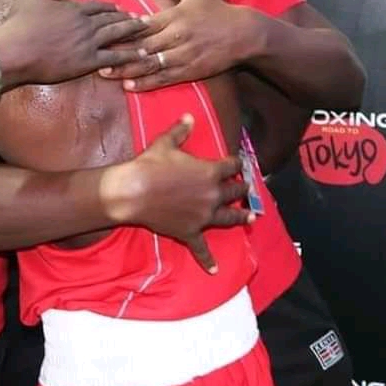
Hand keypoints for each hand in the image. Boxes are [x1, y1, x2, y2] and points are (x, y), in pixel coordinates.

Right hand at [0, 0, 147, 85]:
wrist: (14, 51)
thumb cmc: (18, 24)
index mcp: (73, 8)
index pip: (98, 6)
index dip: (111, 7)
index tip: (121, 8)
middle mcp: (85, 23)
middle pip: (112, 19)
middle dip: (128, 18)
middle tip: (142, 19)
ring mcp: (88, 42)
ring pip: (117, 34)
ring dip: (133, 32)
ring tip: (146, 31)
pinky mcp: (87, 61)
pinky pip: (114, 57)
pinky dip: (129, 55)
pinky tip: (141, 55)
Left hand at [99, 0, 254, 91]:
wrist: (243, 33)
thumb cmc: (216, 10)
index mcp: (174, 17)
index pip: (141, 25)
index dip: (121, 31)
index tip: (102, 34)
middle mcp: (176, 37)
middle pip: (141, 47)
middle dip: (117, 53)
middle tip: (94, 57)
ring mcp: (183, 56)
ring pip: (150, 65)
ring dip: (126, 70)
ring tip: (106, 74)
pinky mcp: (190, 71)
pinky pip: (164, 79)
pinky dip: (146, 83)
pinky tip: (129, 86)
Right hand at [103, 115, 252, 272]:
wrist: (134, 191)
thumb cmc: (150, 165)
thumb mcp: (166, 143)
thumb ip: (181, 130)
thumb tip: (190, 116)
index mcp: (210, 172)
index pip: (231, 166)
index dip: (237, 162)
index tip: (240, 162)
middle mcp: (213, 195)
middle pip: (234, 191)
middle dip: (241, 187)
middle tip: (246, 186)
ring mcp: (203, 216)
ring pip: (229, 217)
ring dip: (241, 217)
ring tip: (251, 218)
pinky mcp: (190, 232)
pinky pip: (201, 248)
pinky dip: (207, 259)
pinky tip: (214, 269)